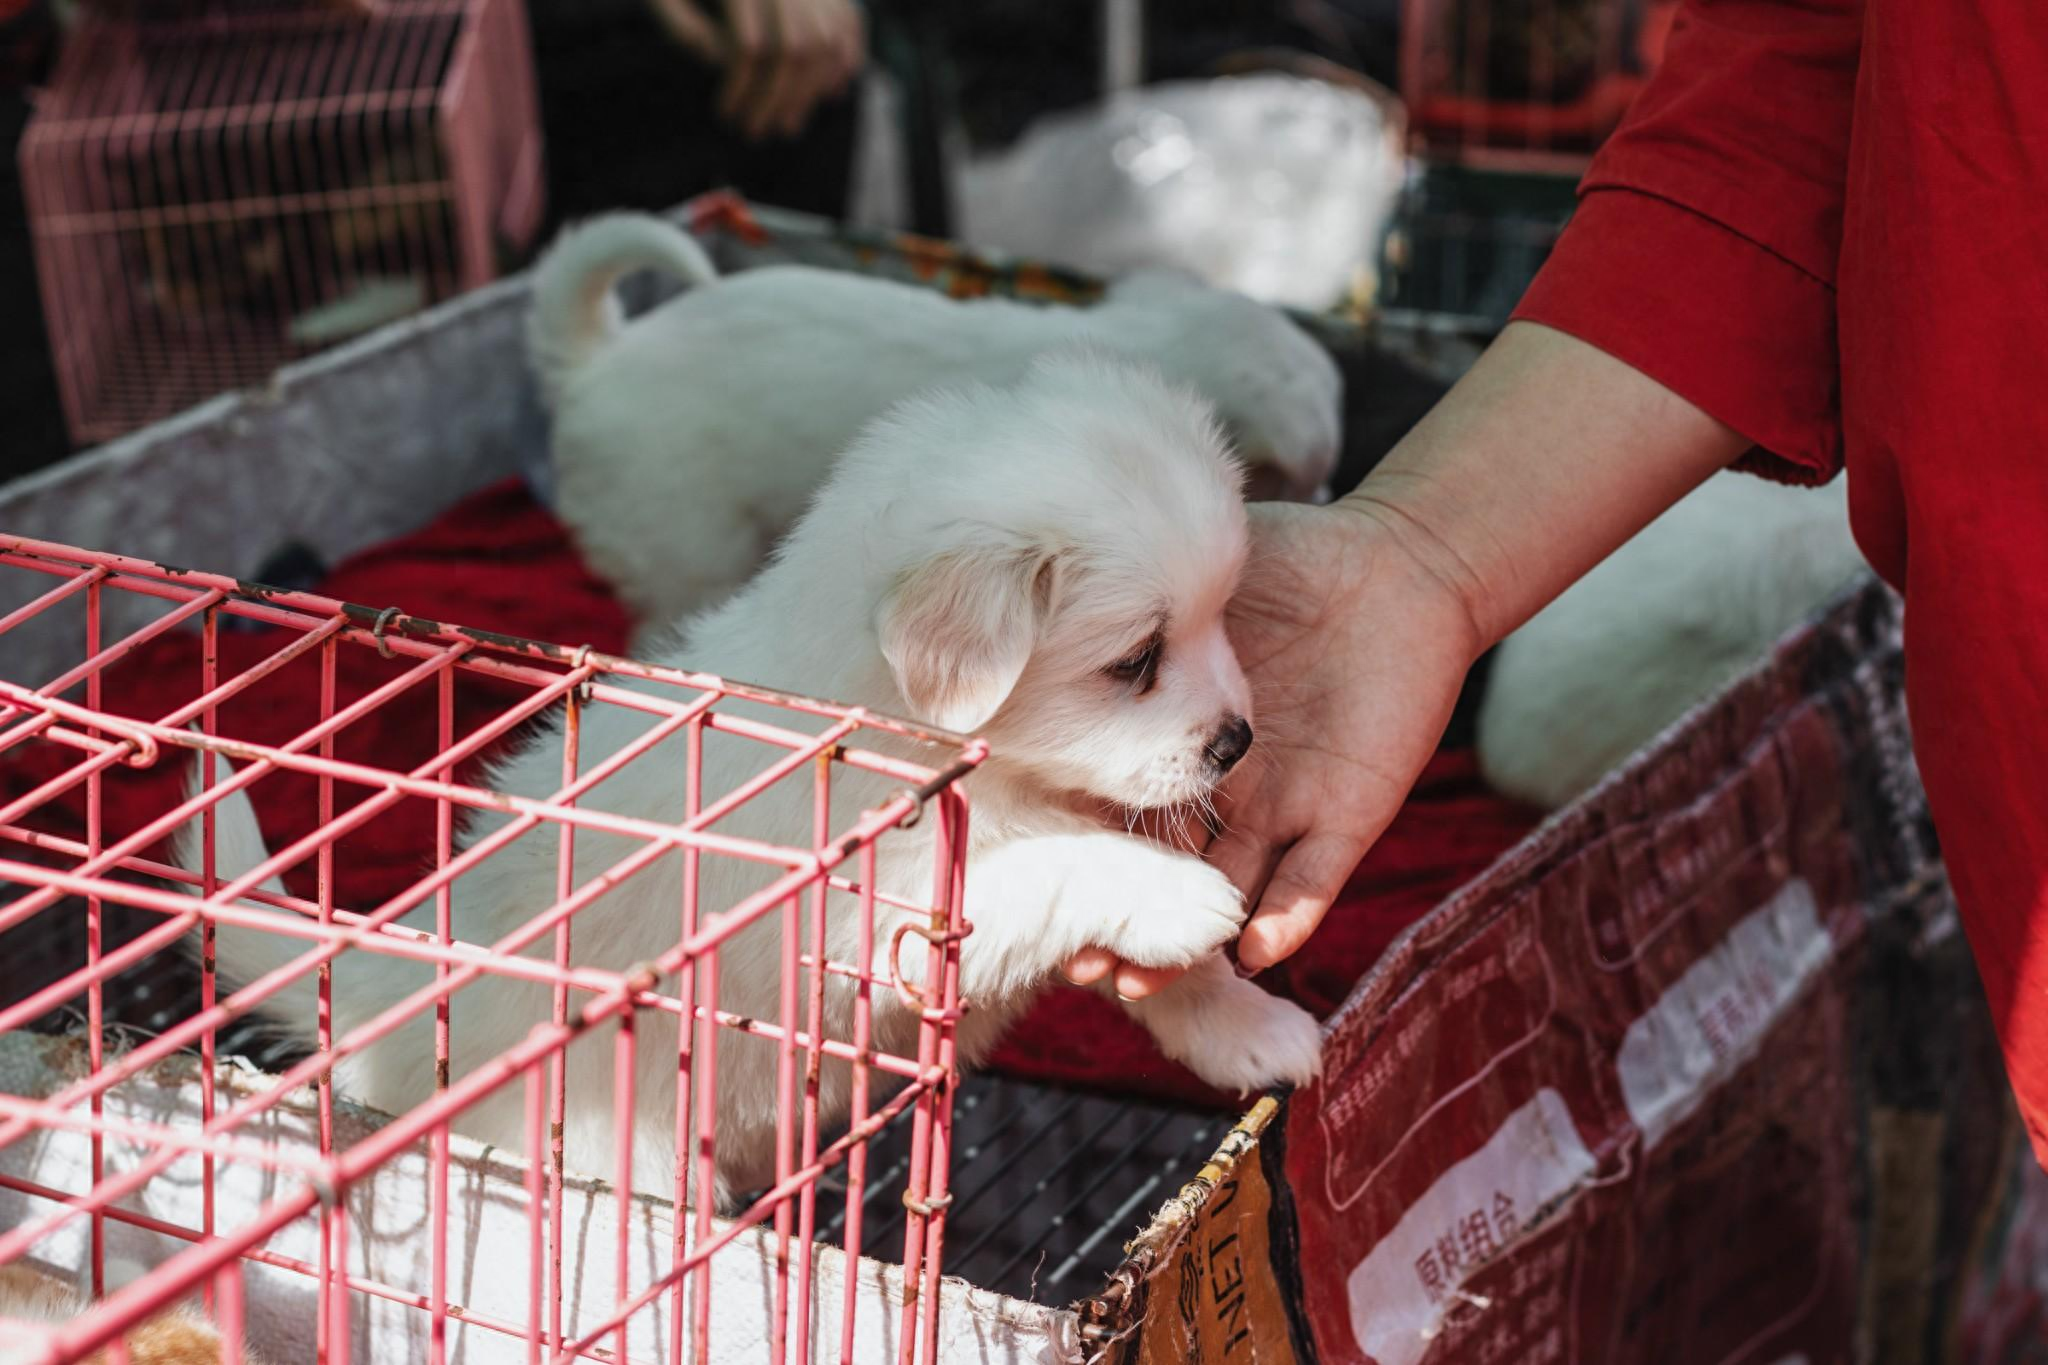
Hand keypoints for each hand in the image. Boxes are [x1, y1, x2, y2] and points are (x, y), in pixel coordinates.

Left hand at [646, 0, 865, 140]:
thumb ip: (681, 24)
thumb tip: (721, 62)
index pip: (749, 45)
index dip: (739, 87)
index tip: (725, 114)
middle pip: (795, 50)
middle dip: (777, 99)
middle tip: (756, 131)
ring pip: (825, 42)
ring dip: (809, 92)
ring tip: (788, 123)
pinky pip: (848, 22)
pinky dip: (846, 59)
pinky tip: (831, 93)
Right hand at [1064, 322, 1748, 1000]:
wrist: (1403, 562)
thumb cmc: (1290, 559)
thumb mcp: (1190, 577)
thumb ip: (1133, 604)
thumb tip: (1046, 615)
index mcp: (1170, 738)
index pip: (1111, 811)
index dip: (1075, 851)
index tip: (1026, 883)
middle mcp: (1218, 791)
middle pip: (1160, 875)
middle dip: (1119, 924)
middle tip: (1072, 961)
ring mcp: (1281, 811)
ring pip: (1226, 895)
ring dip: (1188, 946)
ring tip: (1140, 982)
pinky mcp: (1348, 818)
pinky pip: (1314, 880)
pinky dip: (1287, 916)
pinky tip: (1258, 952)